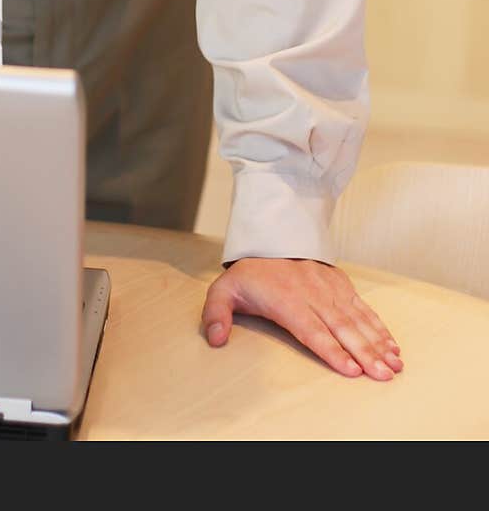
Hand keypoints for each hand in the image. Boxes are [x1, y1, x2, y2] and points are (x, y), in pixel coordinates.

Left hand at [201, 258, 403, 379]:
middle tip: (383, 374)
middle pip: (341, 327)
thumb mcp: (223, 290)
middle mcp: (312, 294)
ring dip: (378, 342)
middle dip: (365, 352)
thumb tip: (216, 338)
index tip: (351, 369)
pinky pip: (362, 307)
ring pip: (356, 318)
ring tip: (394, 363)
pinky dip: (378, 325)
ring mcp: (329, 288)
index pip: (312, 329)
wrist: (270, 235)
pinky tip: (391, 343)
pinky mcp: (340, 283)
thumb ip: (217, 314)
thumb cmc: (249, 272)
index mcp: (286, 299)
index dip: (332, 350)